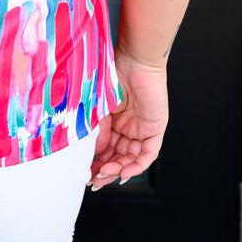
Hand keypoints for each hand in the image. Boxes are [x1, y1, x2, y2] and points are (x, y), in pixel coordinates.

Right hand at [90, 46, 168, 188]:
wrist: (134, 60)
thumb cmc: (113, 75)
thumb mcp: (99, 107)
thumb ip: (98, 131)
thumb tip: (95, 154)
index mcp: (114, 121)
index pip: (106, 149)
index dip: (97, 162)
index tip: (86, 173)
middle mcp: (128, 127)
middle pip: (118, 157)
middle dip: (107, 171)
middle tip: (95, 181)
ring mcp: (142, 129)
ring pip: (131, 158)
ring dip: (119, 170)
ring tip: (105, 175)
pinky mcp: (155, 129)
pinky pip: (148, 154)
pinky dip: (136, 166)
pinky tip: (124, 173)